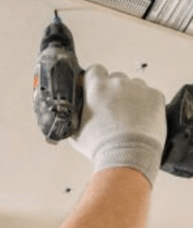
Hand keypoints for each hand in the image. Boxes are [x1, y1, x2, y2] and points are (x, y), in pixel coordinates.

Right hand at [71, 64, 165, 185]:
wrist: (127, 156)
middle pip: (115, 78)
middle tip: (111, 110)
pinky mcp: (155, 96)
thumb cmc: (101, 147)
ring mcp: (139, 88)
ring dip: (130, 96)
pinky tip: (139, 120)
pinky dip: (145, 105)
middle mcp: (118, 83)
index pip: (94, 70)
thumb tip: (73, 110)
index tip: (94, 89)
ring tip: (127, 117)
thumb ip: (76, 114)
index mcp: (97, 89)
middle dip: (112, 90)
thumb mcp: (76, 132)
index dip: (94, 80)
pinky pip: (149, 95)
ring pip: (133, 86)